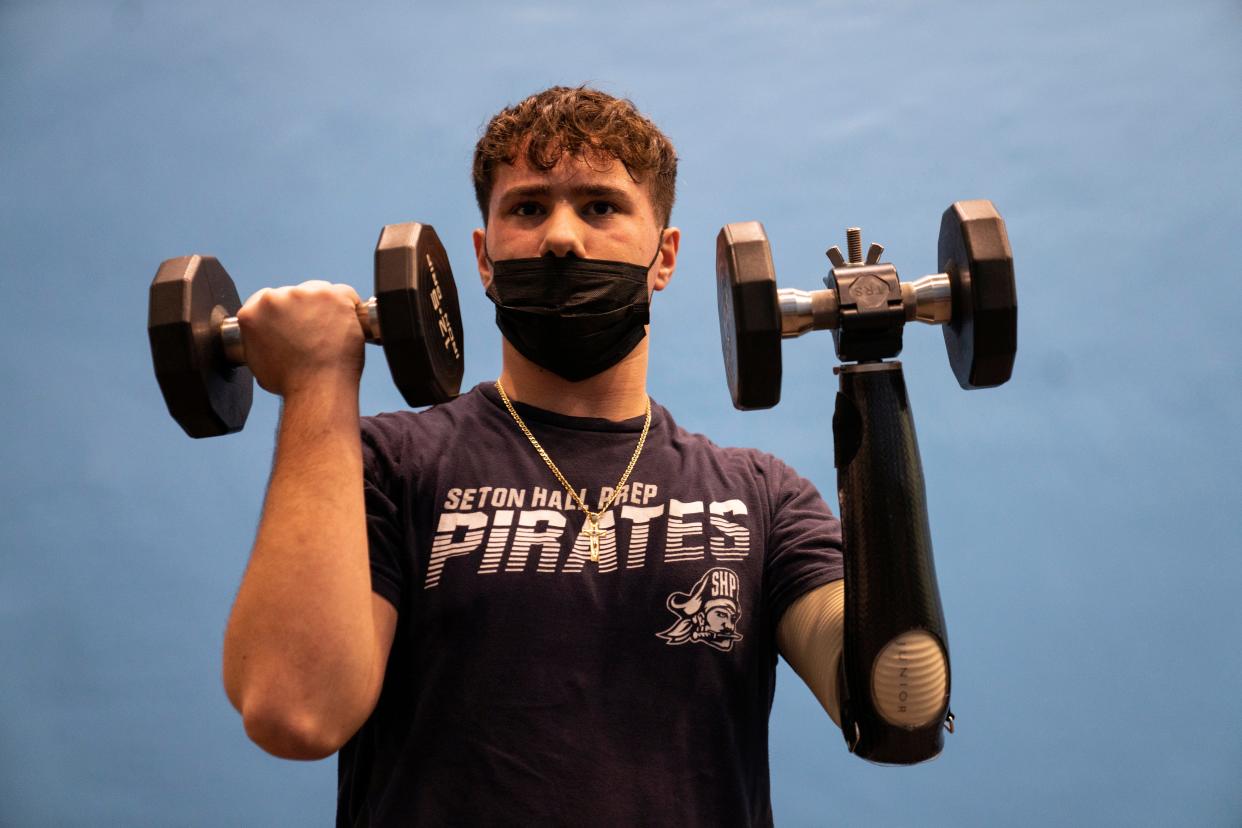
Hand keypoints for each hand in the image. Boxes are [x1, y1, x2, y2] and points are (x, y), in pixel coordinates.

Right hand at [236, 280, 365, 398]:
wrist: (317, 389)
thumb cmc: (291, 382)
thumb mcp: (258, 359)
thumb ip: (259, 337)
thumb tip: (269, 333)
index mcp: (253, 313)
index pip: (269, 299)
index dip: (286, 311)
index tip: (296, 321)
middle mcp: (275, 299)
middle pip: (295, 293)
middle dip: (305, 309)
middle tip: (316, 332)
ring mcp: (304, 295)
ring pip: (320, 291)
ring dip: (326, 306)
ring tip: (331, 333)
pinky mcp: (332, 296)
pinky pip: (345, 293)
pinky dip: (350, 306)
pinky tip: (347, 324)